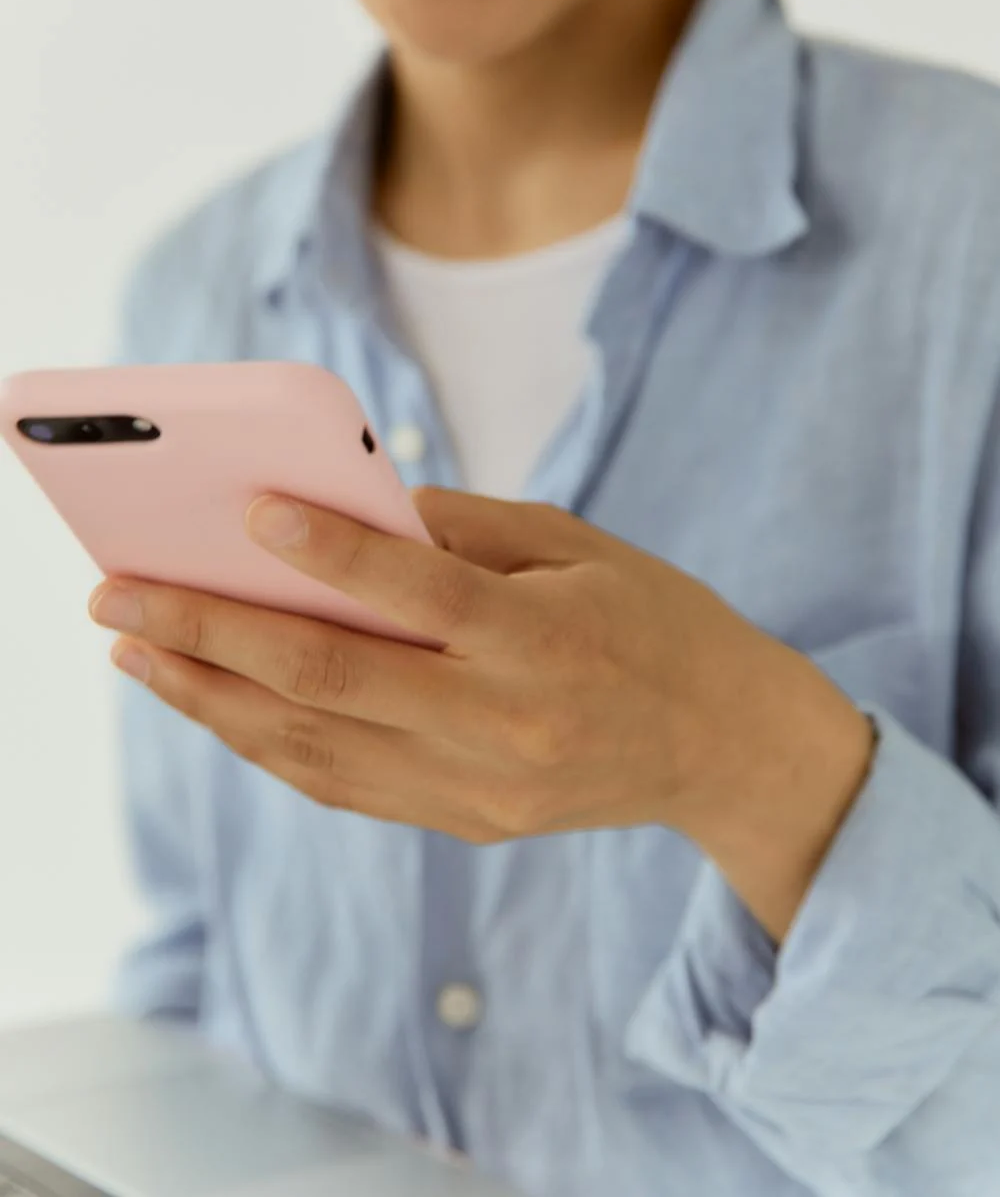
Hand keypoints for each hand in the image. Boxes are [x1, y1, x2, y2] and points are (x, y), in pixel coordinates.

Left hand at [89, 488, 874, 940]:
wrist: (724, 745)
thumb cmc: (654, 620)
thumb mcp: (580, 546)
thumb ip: (464, 530)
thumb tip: (345, 508)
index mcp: (547, 637)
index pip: (419, 593)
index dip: (329, 553)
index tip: (246, 510)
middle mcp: (507, 722)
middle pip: (335, 679)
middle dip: (213, 634)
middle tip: (121, 598)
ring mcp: (482, 787)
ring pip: (318, 747)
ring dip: (214, 699)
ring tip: (138, 655)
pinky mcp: (468, 822)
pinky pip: (345, 785)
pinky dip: (268, 744)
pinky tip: (214, 703)